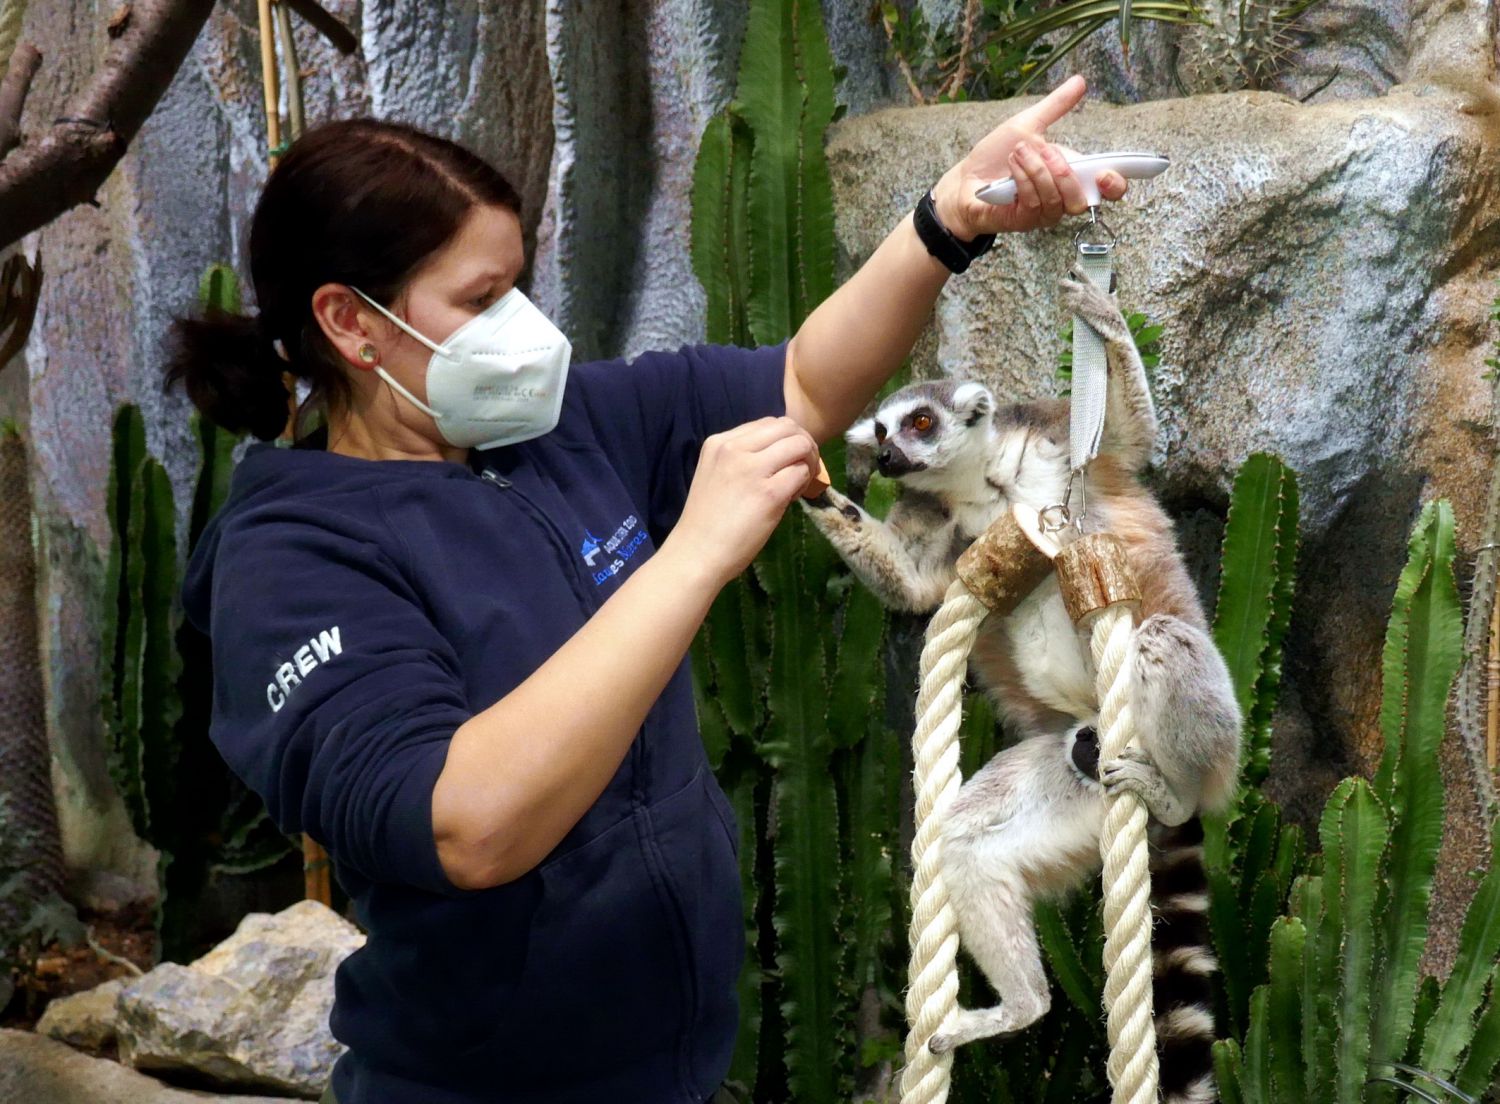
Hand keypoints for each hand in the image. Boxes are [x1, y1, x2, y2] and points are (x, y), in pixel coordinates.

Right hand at [671, 416, 821, 586]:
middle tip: (804, 468)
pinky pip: (802, 472)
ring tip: (799, 483)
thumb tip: (782, 454)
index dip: (785, 439)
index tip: (784, 462)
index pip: (768, 423)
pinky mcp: (769, 493)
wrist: (696, 553)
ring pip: (800, 444)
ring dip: (809, 461)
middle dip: (804, 444)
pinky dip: (805, 482)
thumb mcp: (717, 474)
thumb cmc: (707, 522)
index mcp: (719, 442)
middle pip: (788, 427)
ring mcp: (752, 469)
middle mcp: (735, 448)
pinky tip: (791, 498)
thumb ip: (743, 458)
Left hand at [929, 75, 1127, 238]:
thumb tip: (1080, 81)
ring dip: (1038, 170)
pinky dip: (1024, 179)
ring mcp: (1043, 213)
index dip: (1116, 185)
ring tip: (1019, 153)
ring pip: (1057, 200)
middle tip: (1047, 150)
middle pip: (1085, 200)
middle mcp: (1062, 198)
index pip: (1107, 189)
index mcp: (1072, 175)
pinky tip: (1012, 166)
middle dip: (1066, 173)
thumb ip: (1055, 107)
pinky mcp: (1024, 221)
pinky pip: (1035, 203)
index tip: (1107, 172)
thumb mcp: (1027, 124)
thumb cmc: (997, 156)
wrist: (965, 178)